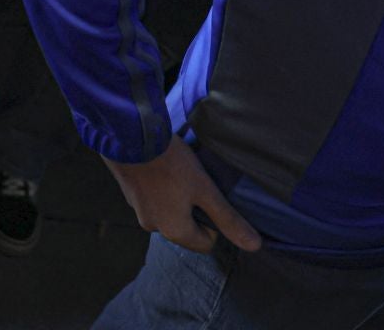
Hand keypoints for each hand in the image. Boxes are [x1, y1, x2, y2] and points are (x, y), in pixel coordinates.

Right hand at [104, 137, 262, 254]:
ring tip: (178, 173)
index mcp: (175, 231)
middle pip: (185, 229)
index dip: (215, 223)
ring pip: (168, 213)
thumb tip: (254, 247)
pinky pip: (152, 200)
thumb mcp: (205, 189)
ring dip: (176, 199)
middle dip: (194, 210)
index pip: (205, 244)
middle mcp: (154, 227)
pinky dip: (159, 189)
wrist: (129, 137)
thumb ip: (228, 219)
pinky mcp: (129, 194)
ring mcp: (138, 211)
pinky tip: (161, 168)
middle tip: (197, 184)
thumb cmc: (170, 163)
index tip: (211, 197)